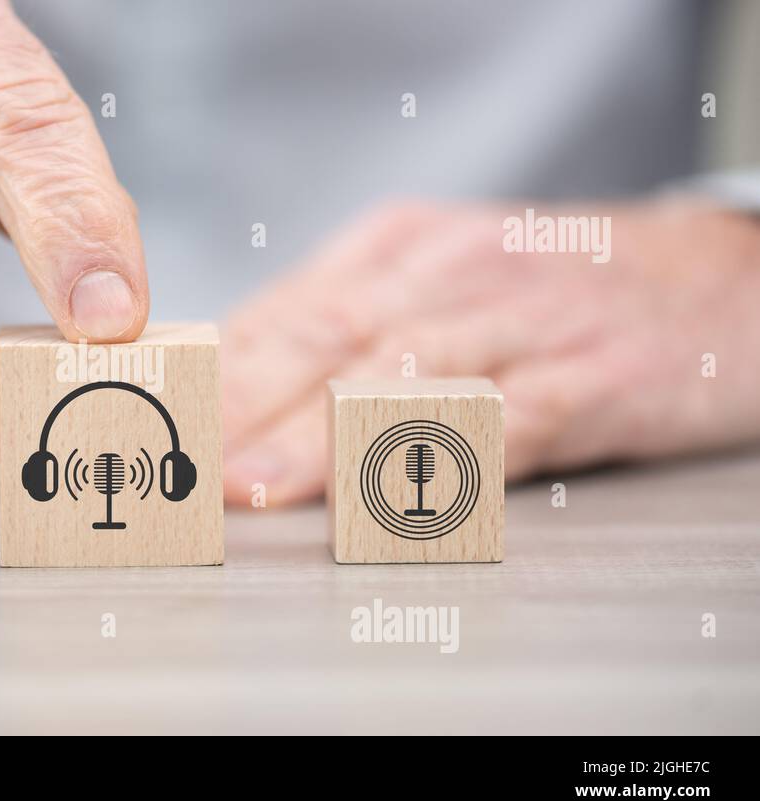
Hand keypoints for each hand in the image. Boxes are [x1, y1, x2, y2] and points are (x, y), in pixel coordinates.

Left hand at [221, 198, 759, 505]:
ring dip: (316, 436)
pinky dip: (439, 461)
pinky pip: (503, 424)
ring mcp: (518, 322)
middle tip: (175, 463)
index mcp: (396, 251)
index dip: (207, 372)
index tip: (148, 422)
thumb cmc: (554, 291)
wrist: (721, 276)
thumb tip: (236, 391)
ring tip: (253, 486)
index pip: (278, 312)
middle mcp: (446, 275)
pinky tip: (388, 500)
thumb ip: (344, 329)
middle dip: (237, 403)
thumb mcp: (440, 279)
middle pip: (321, 337)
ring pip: (398, 377)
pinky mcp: (588, 376)